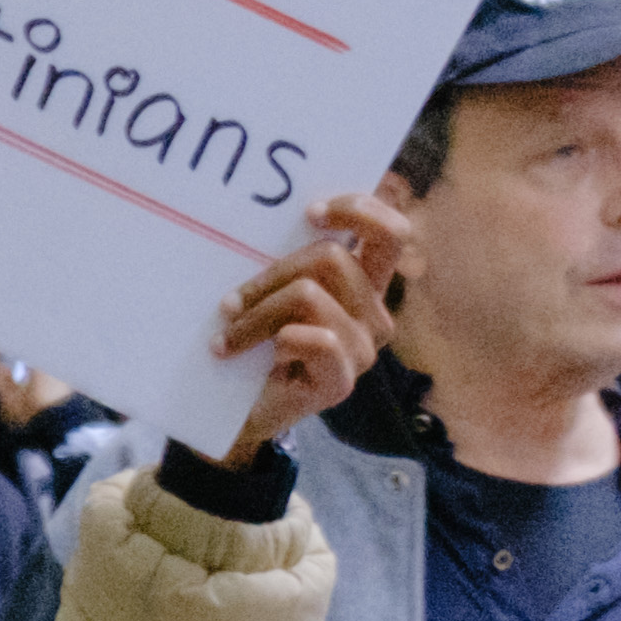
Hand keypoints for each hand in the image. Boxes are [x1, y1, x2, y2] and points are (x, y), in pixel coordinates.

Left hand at [208, 194, 401, 464]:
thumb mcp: (270, 288)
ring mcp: (362, 349)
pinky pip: (318, 340)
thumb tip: (264, 214)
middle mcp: (372, 313)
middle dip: (269, 275)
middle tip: (229, 303)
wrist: (232, 410)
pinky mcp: (341, 382)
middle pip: (331, 258)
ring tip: (229, 334)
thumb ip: (285, 255)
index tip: (309, 213)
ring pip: (309, 296)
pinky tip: (259, 355)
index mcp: (364, 282)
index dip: (359, 210)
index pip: (391, 232)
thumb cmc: (251, 341)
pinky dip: (277, 340)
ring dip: (256, 314)